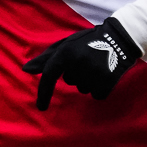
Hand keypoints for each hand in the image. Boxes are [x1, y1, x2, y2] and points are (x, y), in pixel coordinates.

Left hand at [21, 17, 140, 110]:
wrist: (120, 38)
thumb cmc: (88, 41)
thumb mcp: (66, 44)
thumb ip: (46, 58)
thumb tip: (26, 70)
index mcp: (66, 52)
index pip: (50, 75)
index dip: (44, 93)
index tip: (41, 107)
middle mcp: (78, 63)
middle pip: (70, 81)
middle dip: (76, 74)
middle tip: (87, 59)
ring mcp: (94, 73)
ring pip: (83, 88)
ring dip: (88, 80)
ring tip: (98, 64)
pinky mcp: (107, 82)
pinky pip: (96, 94)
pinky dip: (99, 88)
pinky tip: (105, 73)